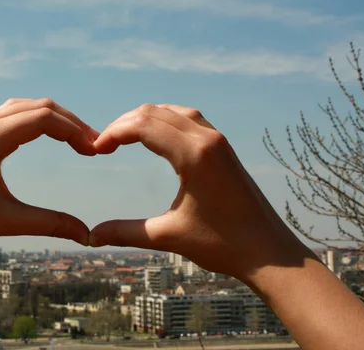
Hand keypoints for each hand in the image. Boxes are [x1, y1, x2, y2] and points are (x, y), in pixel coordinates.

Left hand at [0, 98, 97, 254]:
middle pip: (39, 107)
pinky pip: (13, 113)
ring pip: (26, 107)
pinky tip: (51, 135)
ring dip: (55, 119)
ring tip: (78, 140)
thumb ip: (50, 223)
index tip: (94, 151)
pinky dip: (38, 120)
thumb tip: (86, 235)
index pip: (43, 119)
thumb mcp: (7, 220)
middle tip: (93, 145)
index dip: (74, 131)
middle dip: (70, 123)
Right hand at [89, 104, 309, 280]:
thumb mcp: (169, 236)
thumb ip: (127, 232)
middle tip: (104, 145)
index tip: (96, 150)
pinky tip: (156, 136)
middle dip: (124, 124)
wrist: (270, 252)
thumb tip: (93, 235)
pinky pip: (190, 119)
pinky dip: (166, 120)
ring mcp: (219, 141)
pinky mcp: (224, 148)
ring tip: (124, 137)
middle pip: (155, 112)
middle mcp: (207, 139)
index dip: (113, 133)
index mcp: (193, 155)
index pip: (143, 126)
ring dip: (145, 118)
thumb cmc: (224, 244)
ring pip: (173, 111)